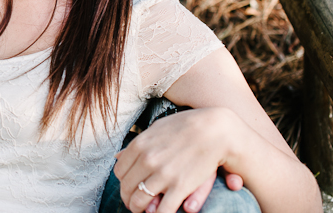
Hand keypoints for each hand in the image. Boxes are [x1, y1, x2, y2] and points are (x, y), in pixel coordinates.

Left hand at [114, 108, 241, 212]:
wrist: (214, 130)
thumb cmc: (186, 127)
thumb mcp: (156, 130)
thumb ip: (137, 144)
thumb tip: (118, 156)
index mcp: (139, 145)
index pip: (120, 171)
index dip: (123, 182)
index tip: (129, 187)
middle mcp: (147, 160)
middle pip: (127, 187)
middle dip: (128, 198)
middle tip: (132, 203)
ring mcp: (163, 174)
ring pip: (140, 201)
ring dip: (138, 209)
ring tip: (142, 211)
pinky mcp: (179, 186)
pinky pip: (162, 210)